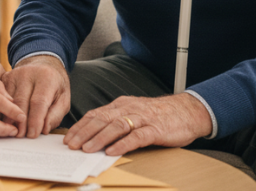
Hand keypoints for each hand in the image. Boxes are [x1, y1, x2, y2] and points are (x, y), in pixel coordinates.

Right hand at [1, 55, 69, 137]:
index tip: (32, 136)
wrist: (43, 63)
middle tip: (20, 138)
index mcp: (46, 77)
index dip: (35, 121)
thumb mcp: (63, 98)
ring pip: (6, 101)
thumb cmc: (55, 85)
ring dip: (7, 119)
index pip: (38, 102)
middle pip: (20, 102)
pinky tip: (2, 123)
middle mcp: (27, 73)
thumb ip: (55, 114)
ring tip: (10, 133)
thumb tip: (44, 129)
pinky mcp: (3, 78)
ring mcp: (13, 75)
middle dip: (19, 123)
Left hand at [63, 93, 212, 155]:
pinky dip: (122, 144)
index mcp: (121, 105)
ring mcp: (142, 118)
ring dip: (99, 138)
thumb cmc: (158, 115)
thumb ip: (116, 121)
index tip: (68, 138)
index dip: (81, 126)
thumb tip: (94, 135)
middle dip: (84, 133)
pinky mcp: (155, 129)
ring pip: (116, 126)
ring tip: (87, 149)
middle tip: (71, 145)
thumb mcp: (133, 113)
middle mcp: (129, 109)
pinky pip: (136, 136)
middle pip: (102, 119)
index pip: (96, 114)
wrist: (187, 111)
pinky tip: (112, 151)